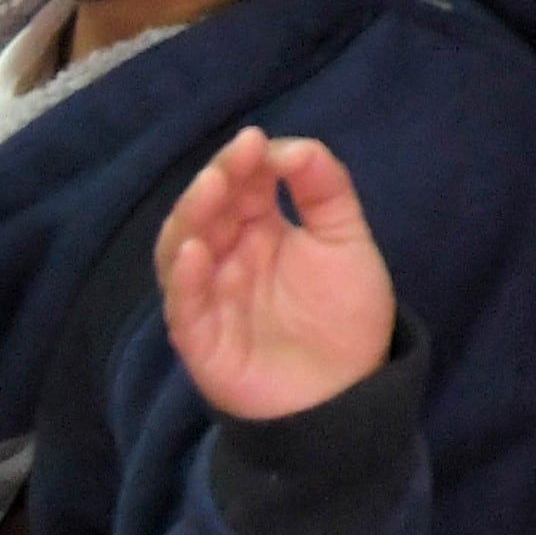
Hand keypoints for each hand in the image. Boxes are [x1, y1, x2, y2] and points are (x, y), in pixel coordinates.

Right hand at [154, 128, 396, 425]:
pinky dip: (184, 277)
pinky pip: (184, 305)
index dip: (244, 162)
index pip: (240, 186)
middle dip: (218, 180)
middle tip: (236, 158)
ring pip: (182, 249)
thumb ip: (325, 188)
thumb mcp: (347, 239)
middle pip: (208, 211)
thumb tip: (290, 146)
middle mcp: (229, 258)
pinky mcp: (203, 340)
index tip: (256, 141)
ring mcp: (212, 297)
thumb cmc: (346, 315)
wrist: (353, 393)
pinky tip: (195, 251)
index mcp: (261, 230)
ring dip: (192, 217)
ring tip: (210, 188)